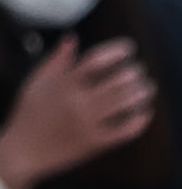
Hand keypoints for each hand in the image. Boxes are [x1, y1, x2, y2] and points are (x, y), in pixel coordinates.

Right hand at [0, 35, 155, 188]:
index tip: (130, 47)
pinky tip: (145, 113)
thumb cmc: (30, 113)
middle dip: (133, 73)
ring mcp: (89, 123)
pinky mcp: (95, 143)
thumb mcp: (38, 81)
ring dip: (140, 94)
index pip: (96, 60)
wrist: (25, 150)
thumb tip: (73, 38)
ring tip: (149, 87)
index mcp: (64, 82)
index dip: (116, 51)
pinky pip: (123, 131)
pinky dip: (138, 122)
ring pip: (122, 104)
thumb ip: (58, 60)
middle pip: (115, 82)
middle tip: (141, 70)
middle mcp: (78, 101)